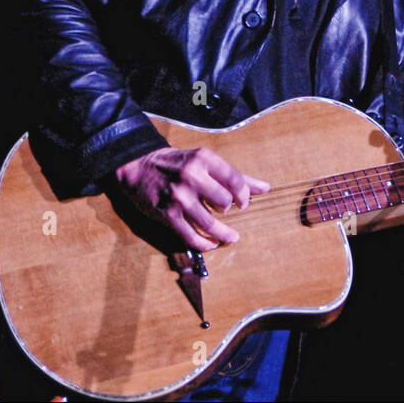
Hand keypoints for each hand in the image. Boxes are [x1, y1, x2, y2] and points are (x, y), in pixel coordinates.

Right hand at [114, 147, 269, 250]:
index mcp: (203, 159)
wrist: (138, 166)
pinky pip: (191, 236)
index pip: (236, 180)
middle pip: (225, 202)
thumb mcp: (204, 162)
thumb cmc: (176, 164)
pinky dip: (205, 243)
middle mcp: (191, 176)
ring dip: (224, 234)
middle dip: (229, 209)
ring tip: (231, 237)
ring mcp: (179, 197)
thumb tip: (265, 188)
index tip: (244, 202)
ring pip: (210, 223)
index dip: (245, 195)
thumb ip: (236, 176)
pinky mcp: (168, 214)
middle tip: (226, 210)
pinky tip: (211, 243)